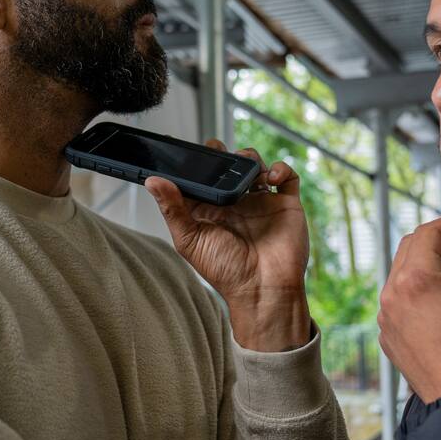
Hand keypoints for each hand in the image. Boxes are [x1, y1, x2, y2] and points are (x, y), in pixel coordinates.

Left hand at [145, 141, 310, 351]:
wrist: (263, 289)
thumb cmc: (226, 272)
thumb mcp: (190, 240)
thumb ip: (173, 209)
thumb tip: (153, 181)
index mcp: (213, 210)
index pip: (203, 179)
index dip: (198, 164)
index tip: (191, 151)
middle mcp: (237, 204)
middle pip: (231, 167)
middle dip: (225, 154)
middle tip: (218, 150)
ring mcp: (261, 202)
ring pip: (256, 167)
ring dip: (250, 158)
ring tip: (245, 164)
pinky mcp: (285, 204)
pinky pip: (287, 178)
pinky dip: (281, 168)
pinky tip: (270, 176)